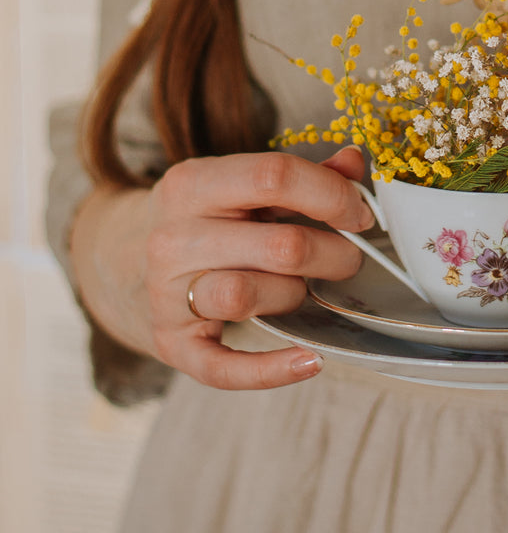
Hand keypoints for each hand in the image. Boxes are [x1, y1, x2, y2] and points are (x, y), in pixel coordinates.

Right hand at [73, 146, 373, 390]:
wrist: (122, 261)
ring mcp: (167, 294)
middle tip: (349, 258)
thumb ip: (302, 175)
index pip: (274, 176)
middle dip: (333, 254)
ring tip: (305, 288)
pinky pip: (224, 368)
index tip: (361, 214)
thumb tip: (354, 162)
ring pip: (250, 296)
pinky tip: (310, 360)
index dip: (331, 195)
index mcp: (194, 183)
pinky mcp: (171, 344)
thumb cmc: (206, 219)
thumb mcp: (241, 186)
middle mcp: (173, 237)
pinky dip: (272, 370)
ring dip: (296, 295)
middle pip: (280, 245)